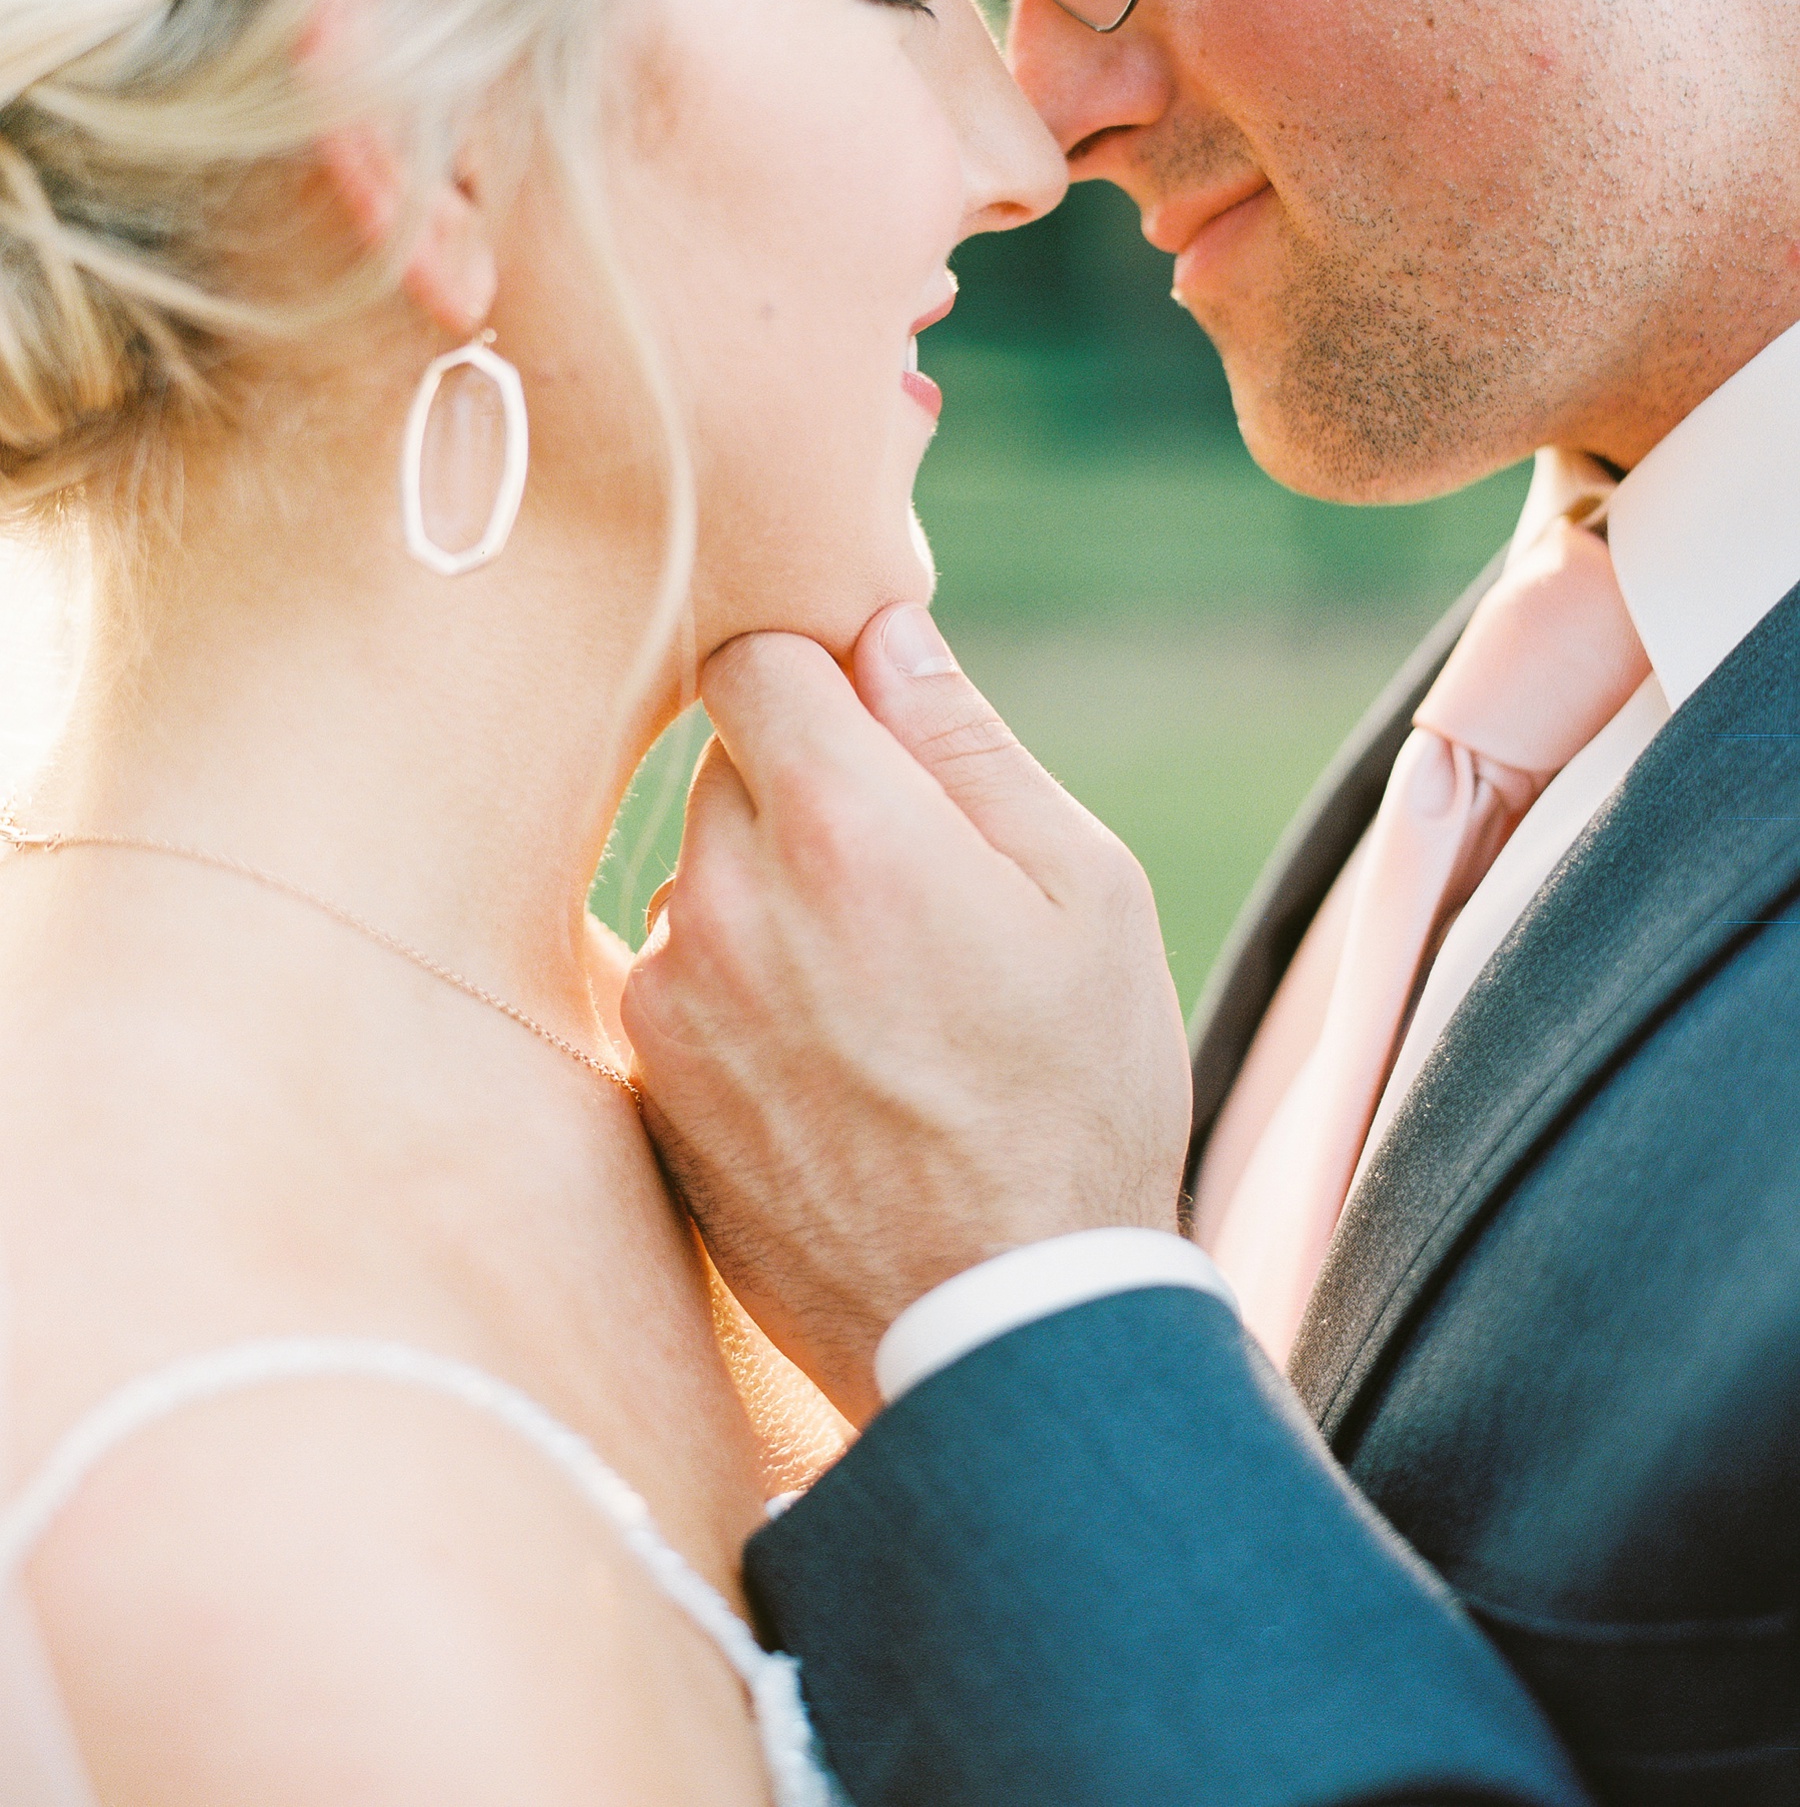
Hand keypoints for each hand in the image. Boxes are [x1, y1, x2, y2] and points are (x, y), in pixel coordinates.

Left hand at [620, 604, 1191, 1423]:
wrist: (1001, 1323)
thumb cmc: (1075, 1098)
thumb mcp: (1084, 892)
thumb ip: (965, 741)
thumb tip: (886, 629)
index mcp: (844, 825)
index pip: (754, 659)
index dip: (821, 677)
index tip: (876, 730)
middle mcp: (728, 899)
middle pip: (726, 763)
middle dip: (807, 789)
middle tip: (913, 885)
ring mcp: (672, 1000)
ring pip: (704, 872)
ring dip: (770, 894)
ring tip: (881, 997)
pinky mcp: (649, 1084)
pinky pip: (681, 976)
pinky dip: (740, 987)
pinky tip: (833, 1062)